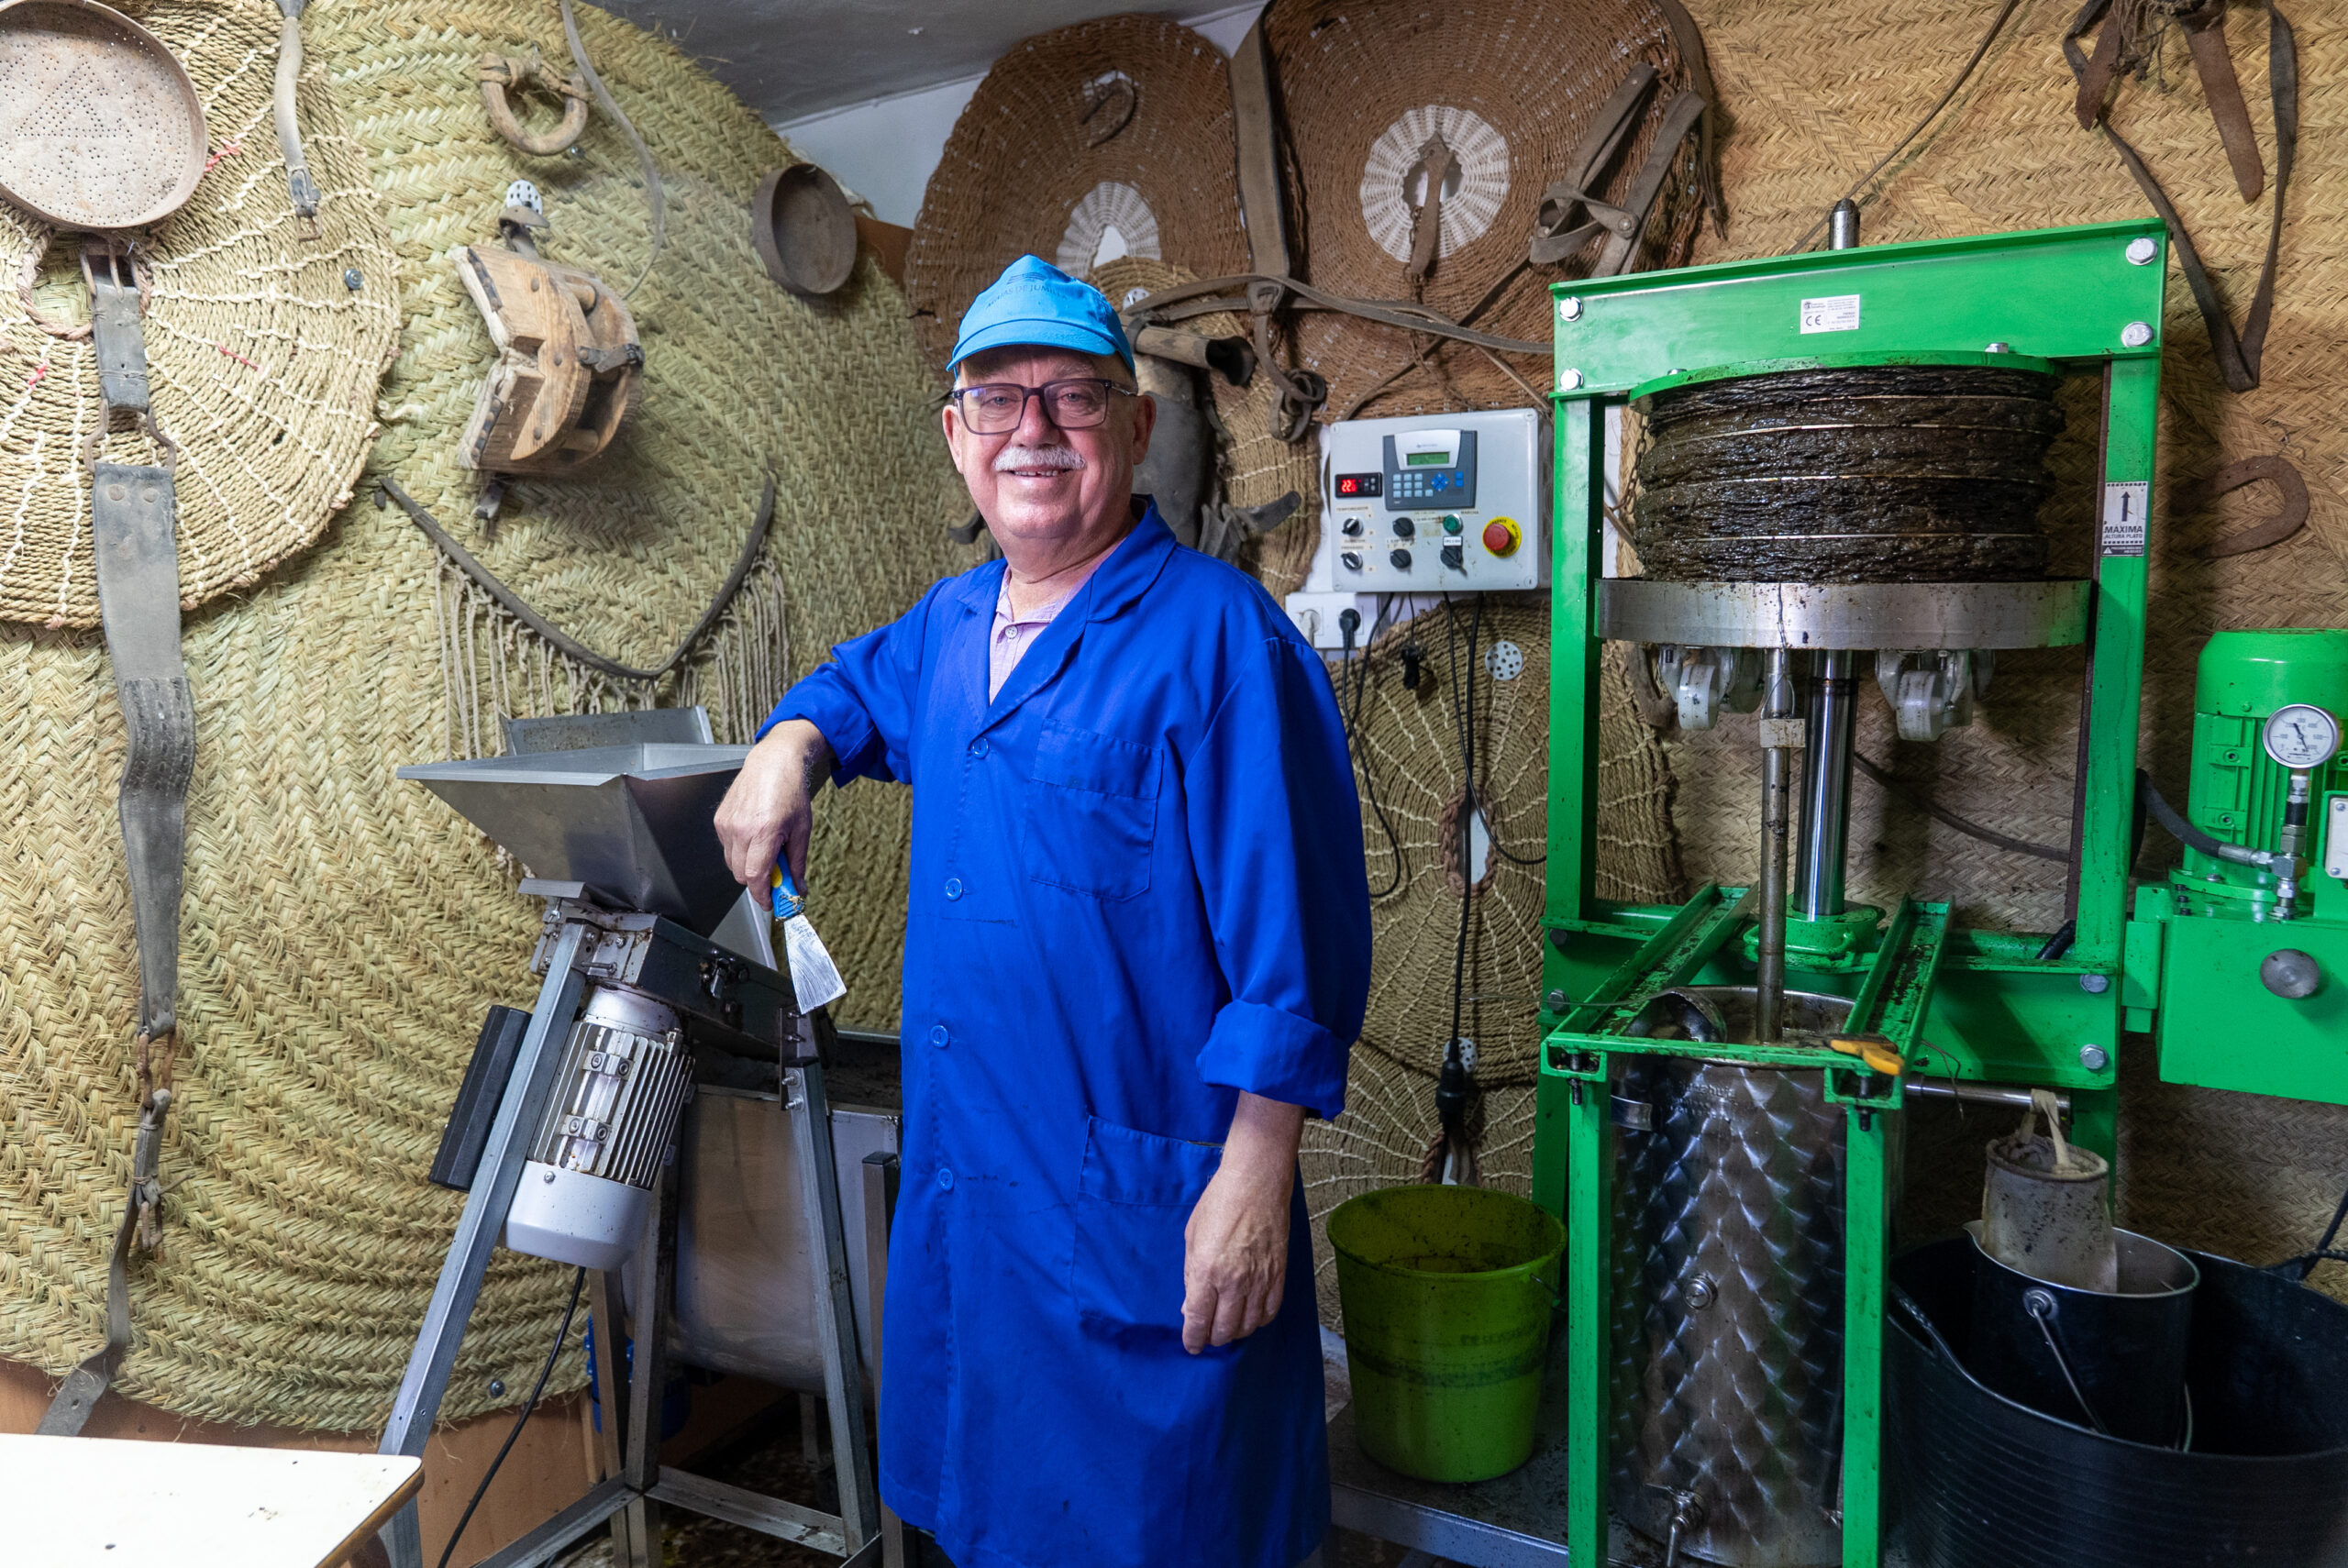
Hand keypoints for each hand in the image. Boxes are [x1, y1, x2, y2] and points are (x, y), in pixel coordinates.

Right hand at [714, 720, 832, 888]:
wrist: (773, 763)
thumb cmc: (790, 791)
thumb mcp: (802, 830)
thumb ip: (797, 863)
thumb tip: (797, 889)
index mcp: (763, 832)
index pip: (755, 877)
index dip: (762, 895)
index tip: (771, 903)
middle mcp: (740, 829)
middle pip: (741, 875)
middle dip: (758, 882)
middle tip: (775, 877)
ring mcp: (726, 824)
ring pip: (732, 863)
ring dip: (748, 866)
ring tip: (766, 849)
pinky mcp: (719, 820)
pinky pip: (727, 848)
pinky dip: (740, 851)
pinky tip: (754, 837)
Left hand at [1181, 1093, 1305, 1353]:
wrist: (1256, 1182)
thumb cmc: (1218, 1203)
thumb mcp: (1192, 1237)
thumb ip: (1191, 1275)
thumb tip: (1192, 1305)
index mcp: (1205, 1272)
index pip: (1198, 1321)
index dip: (1193, 1339)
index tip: (1191, 1346)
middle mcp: (1233, 1282)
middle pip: (1224, 1330)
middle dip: (1213, 1338)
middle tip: (1208, 1333)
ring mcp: (1259, 1280)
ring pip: (1247, 1326)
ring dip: (1235, 1331)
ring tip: (1228, 1325)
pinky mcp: (1279, 1275)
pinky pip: (1270, 1312)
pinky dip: (1258, 1320)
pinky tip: (1250, 1315)